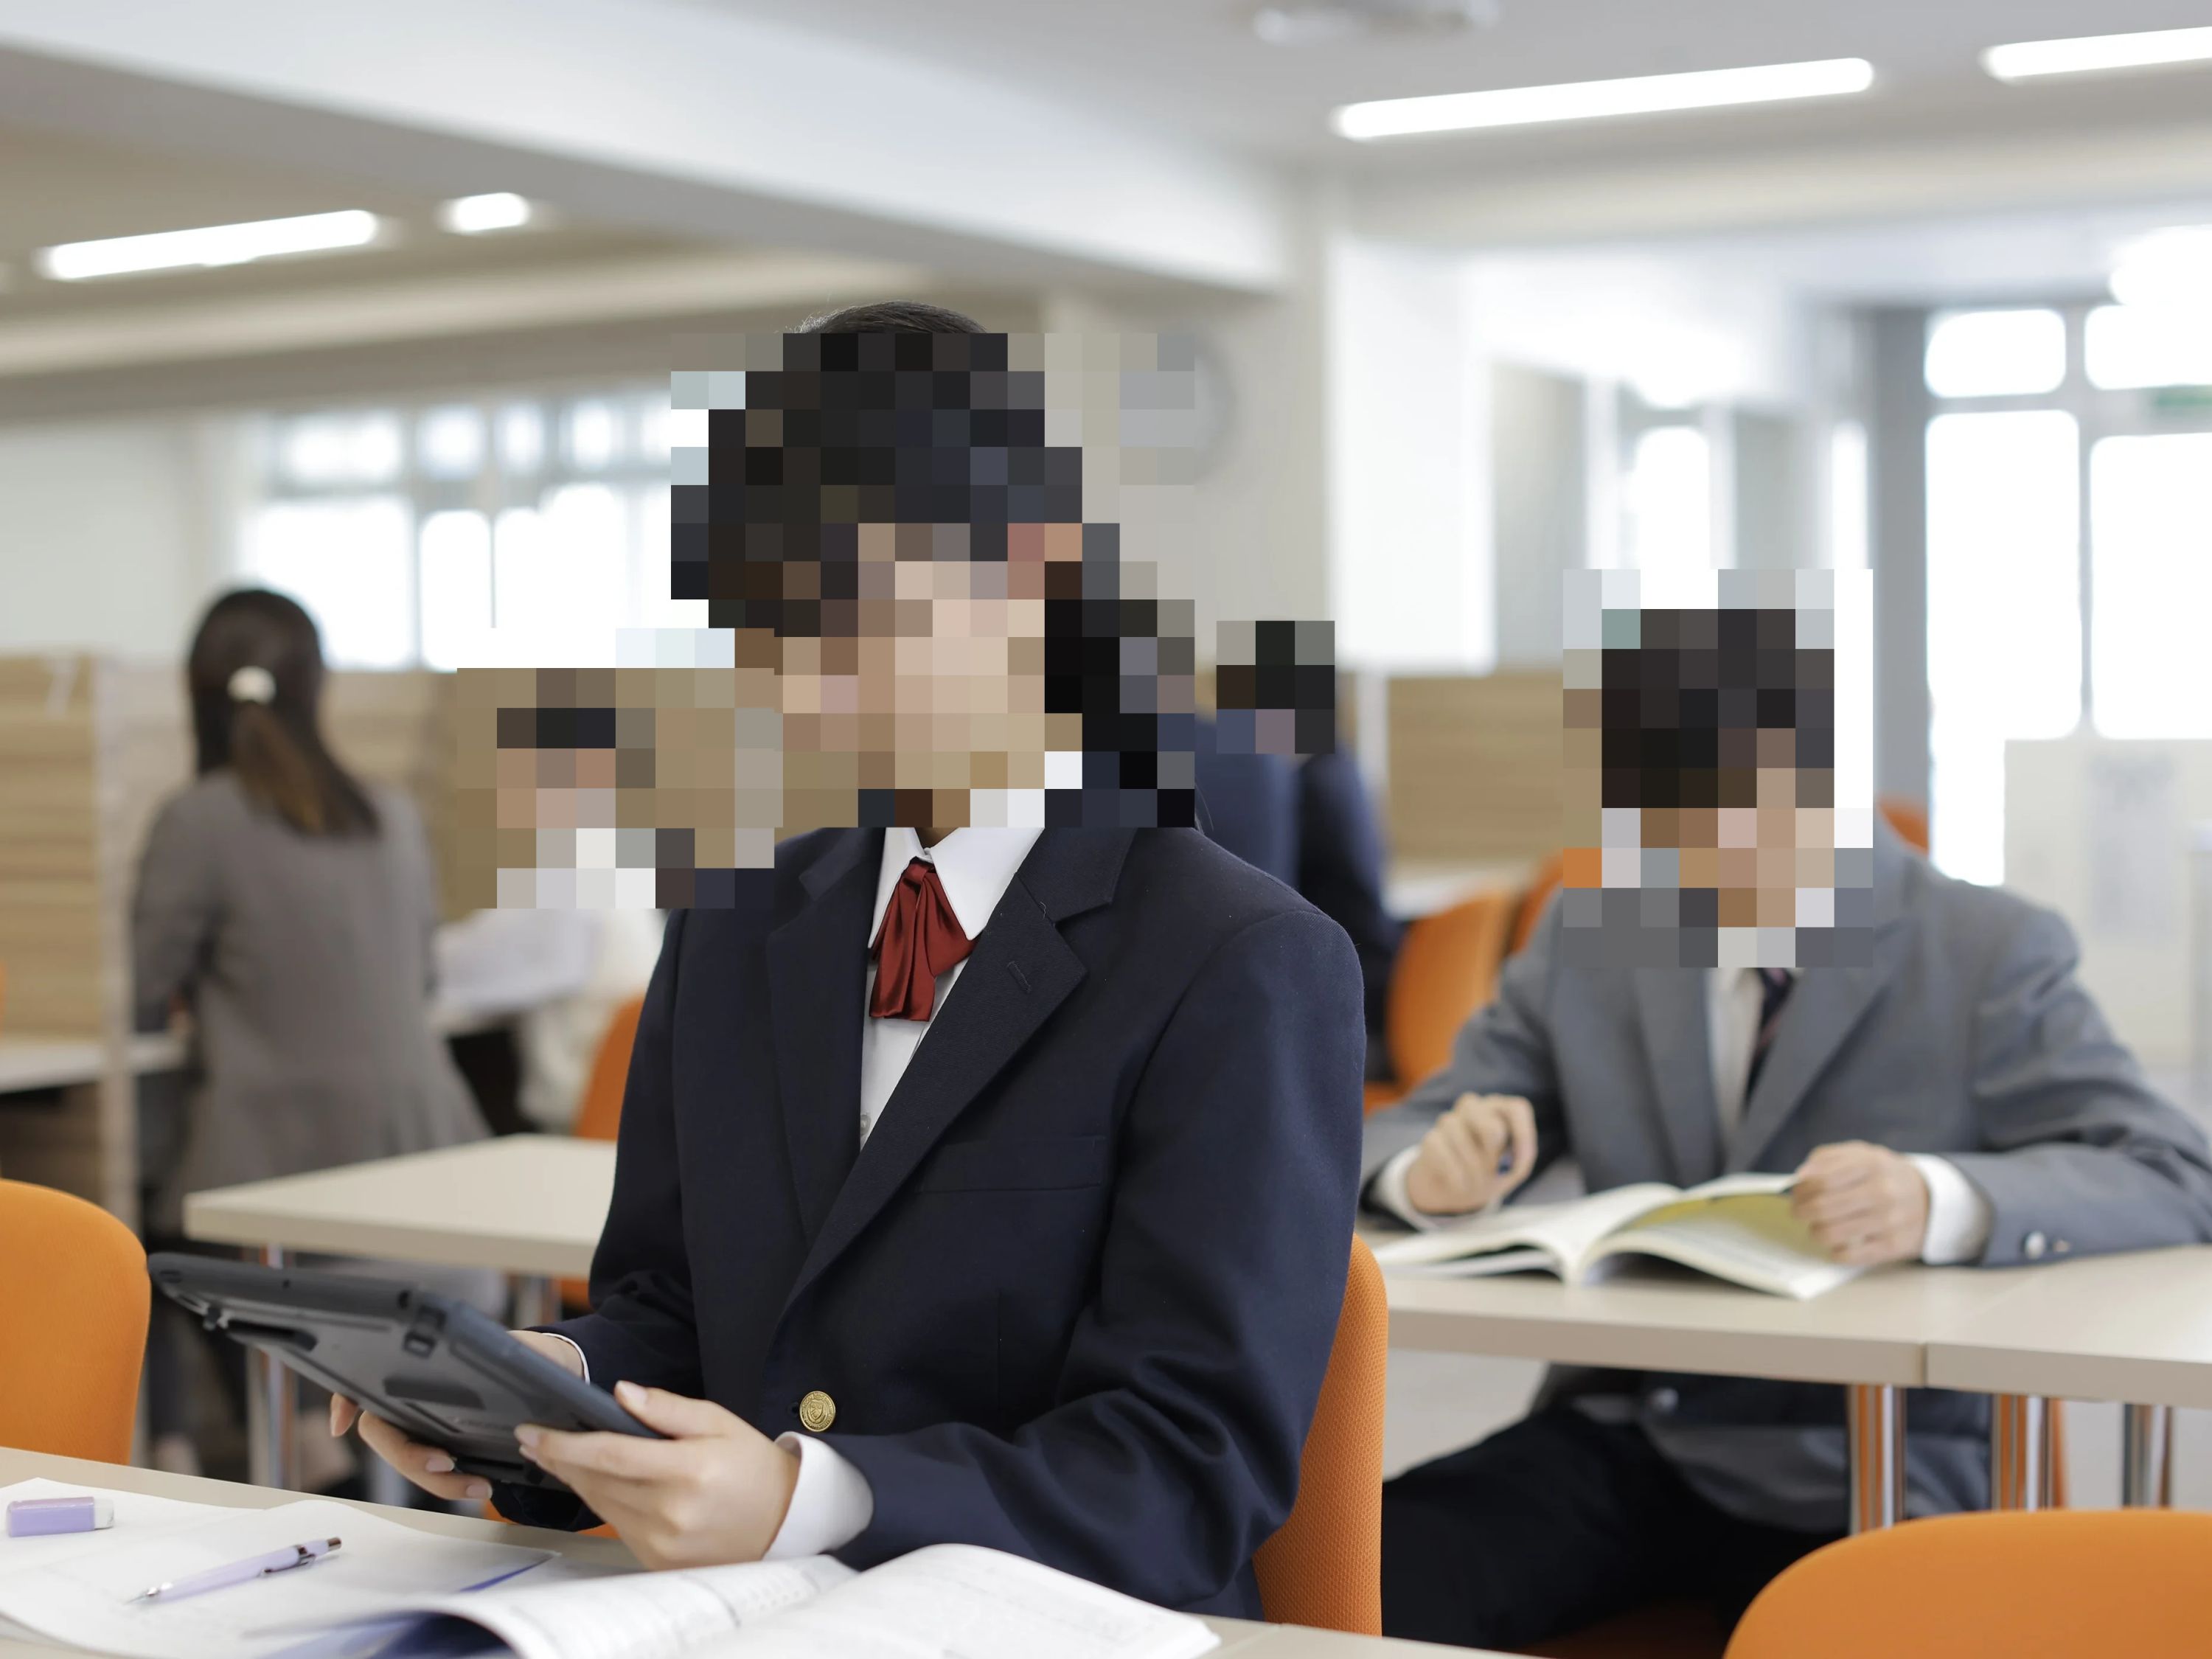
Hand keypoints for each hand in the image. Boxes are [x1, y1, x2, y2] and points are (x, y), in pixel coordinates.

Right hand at [332, 1329, 582, 1504]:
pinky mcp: (451, 1445)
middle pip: (387, 1435)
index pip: (368, 1383)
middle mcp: (418, 1399)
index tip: (342, 1423)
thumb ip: (509, 1351)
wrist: (560, 1371)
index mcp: (426, 1370)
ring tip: (480, 1487)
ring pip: (410, 1459)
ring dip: (437, 1481)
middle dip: (409, 1457)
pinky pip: (435, 1468)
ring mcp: (430, 1425)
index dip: (345, 1401)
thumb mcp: (522, 1348)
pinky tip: (472, 1486)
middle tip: (447, 1465)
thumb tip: (505, 1358)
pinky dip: (445, 1483)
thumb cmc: (533, 1354)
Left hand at [516, 1382, 800, 1568]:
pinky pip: (616, 1525)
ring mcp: (662, 1542)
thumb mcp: (719, 1422)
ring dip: (574, 1479)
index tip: (534, 1431)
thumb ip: (668, 1409)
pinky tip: (592, 1482)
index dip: (565, 1443)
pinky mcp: (657, 1560)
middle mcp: (671, 1511)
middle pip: (596, 1482)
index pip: (610, 1455)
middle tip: (532, 1438)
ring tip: (553, 1456)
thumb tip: (622, 1392)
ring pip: (600, 1505)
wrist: (783, 1522)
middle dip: (559, 1458)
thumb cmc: (752, 1466)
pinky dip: (600, 1501)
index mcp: (688, 1470)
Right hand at [1404, 1092, 1537, 1215]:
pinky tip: (1460, 1184)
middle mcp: (1475, 1109)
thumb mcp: (1514, 1168)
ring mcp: (1450, 1120)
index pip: (1516, 1109)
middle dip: (1494, 1153)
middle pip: (1490, 1124)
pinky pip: (1444, 1154)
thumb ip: (1520, 1159)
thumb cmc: (1492, 1171)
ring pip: (1462, 1138)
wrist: (1457, 1188)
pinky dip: (1455, 1174)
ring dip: (1473, 1169)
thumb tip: (1509, 1158)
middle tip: (1494, 1169)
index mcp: (1500, 1111)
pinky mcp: (1431, 1139)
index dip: (1522, 1134)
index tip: (1521, 1160)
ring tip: (1477, 1183)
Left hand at [1791, 1141, 1929, 1265]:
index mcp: (1871, 1164)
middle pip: (1821, 1208)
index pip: (1820, 1181)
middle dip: (1801, 1212)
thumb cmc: (1883, 1175)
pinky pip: (1849, 1256)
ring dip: (1815, 1232)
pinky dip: (1835, 1251)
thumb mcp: (1861, 1154)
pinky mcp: (1894, 1246)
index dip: (1800, 1190)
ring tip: (1818, 1227)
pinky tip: (1838, 1243)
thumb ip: (1826, 1159)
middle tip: (1799, 1213)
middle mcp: (1882, 1192)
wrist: (1930, 1198)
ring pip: (1831, 1233)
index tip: (1796, 1195)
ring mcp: (1890, 1221)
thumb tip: (1800, 1177)